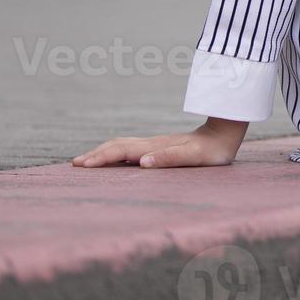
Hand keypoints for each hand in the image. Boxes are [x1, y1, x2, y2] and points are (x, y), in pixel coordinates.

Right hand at [72, 117, 248, 168]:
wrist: (225, 134)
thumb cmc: (212, 151)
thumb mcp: (194, 157)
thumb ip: (170, 158)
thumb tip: (142, 162)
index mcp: (155, 147)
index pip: (121, 151)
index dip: (101, 157)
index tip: (82, 165)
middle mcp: (151, 144)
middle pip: (117, 146)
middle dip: (95, 155)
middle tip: (74, 165)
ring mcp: (154, 144)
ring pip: (122, 145)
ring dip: (103, 152)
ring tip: (86, 161)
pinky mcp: (159, 147)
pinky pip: (130, 149)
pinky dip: (115, 153)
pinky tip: (113, 159)